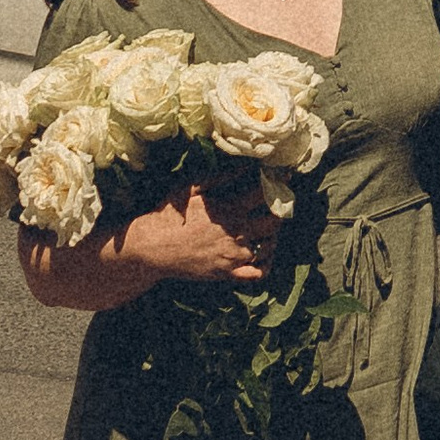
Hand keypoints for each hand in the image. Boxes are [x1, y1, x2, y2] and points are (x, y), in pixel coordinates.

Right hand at [118, 175, 280, 289]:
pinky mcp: (228, 274)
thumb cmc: (170, 215)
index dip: (279, 183)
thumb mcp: (192, 188)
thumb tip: (246, 166)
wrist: (153, 248)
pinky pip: (257, 274)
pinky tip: (263, 256)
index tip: (286, 177)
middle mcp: (238, 233)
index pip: (264, 194)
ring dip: (273, 236)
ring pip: (269, 246)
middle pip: (274, 221)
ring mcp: (235, 256)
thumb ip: (221, 177)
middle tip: (278, 205)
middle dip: (279, 211)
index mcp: (231, 209)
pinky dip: (266, 265)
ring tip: (269, 229)